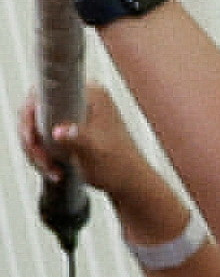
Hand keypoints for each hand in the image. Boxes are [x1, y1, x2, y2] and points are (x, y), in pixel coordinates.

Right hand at [13, 83, 162, 216]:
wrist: (131, 185)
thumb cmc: (121, 169)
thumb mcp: (97, 153)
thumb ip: (78, 139)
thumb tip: (60, 131)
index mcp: (93, 95)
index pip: (46, 91)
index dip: (30, 113)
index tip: (31, 137)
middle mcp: (82, 98)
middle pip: (35, 111)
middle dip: (33, 141)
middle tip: (43, 162)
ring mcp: (74, 112)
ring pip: (35, 126)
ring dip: (37, 151)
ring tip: (52, 170)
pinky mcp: (69, 126)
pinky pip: (41, 136)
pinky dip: (42, 154)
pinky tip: (54, 170)